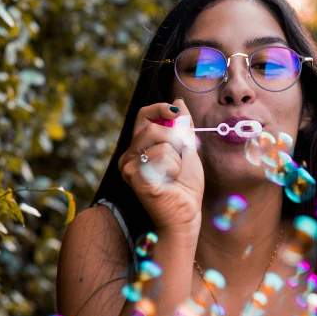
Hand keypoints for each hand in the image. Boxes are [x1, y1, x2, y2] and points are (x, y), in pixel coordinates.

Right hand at [118, 98, 203, 235]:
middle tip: (181, 158)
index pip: (144, 117)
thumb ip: (182, 126)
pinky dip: (173, 168)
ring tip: (174, 175)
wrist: (186, 214)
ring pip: (159, 141)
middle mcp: (129, 155)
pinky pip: (160, 157)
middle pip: (152, 127)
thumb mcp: (188, 149)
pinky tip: (169, 182)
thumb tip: (178, 101)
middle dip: (176, 139)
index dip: (159, 109)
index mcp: (140, 147)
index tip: (176, 112)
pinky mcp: (134, 176)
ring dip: (177, 157)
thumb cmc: (185, 186)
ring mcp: (129, 166)